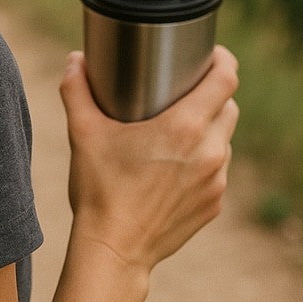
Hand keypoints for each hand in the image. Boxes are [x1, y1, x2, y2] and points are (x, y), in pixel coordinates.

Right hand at [59, 45, 238, 275]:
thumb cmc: (99, 187)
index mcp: (184, 128)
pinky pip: (217, 168)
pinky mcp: (213, 204)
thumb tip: (75, 60)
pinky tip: (174, 159)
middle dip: (211, 91)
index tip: (209, 53)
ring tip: (177, 121)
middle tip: (182, 85)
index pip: (225, 82)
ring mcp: (215, 181)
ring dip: (207, 125)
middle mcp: (208, 152)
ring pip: (224, 138)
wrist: (114, 247)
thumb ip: (76, 88)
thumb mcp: (81, 130)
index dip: (222, 61)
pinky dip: (202, 156)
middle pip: (228, 106)